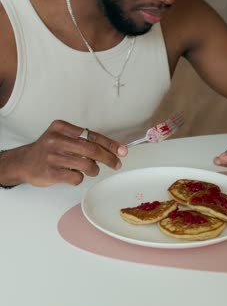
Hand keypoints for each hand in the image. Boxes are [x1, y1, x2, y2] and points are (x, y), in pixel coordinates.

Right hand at [1, 120, 127, 186]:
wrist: (24, 162)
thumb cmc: (48, 149)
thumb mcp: (61, 136)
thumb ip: (82, 139)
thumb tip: (112, 148)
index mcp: (61, 127)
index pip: (92, 135)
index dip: (110, 144)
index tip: (122, 151)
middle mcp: (56, 139)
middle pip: (92, 150)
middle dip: (108, 158)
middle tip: (116, 164)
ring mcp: (53, 156)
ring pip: (86, 165)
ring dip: (93, 170)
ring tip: (91, 170)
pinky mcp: (51, 172)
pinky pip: (76, 177)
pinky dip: (79, 178)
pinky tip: (73, 174)